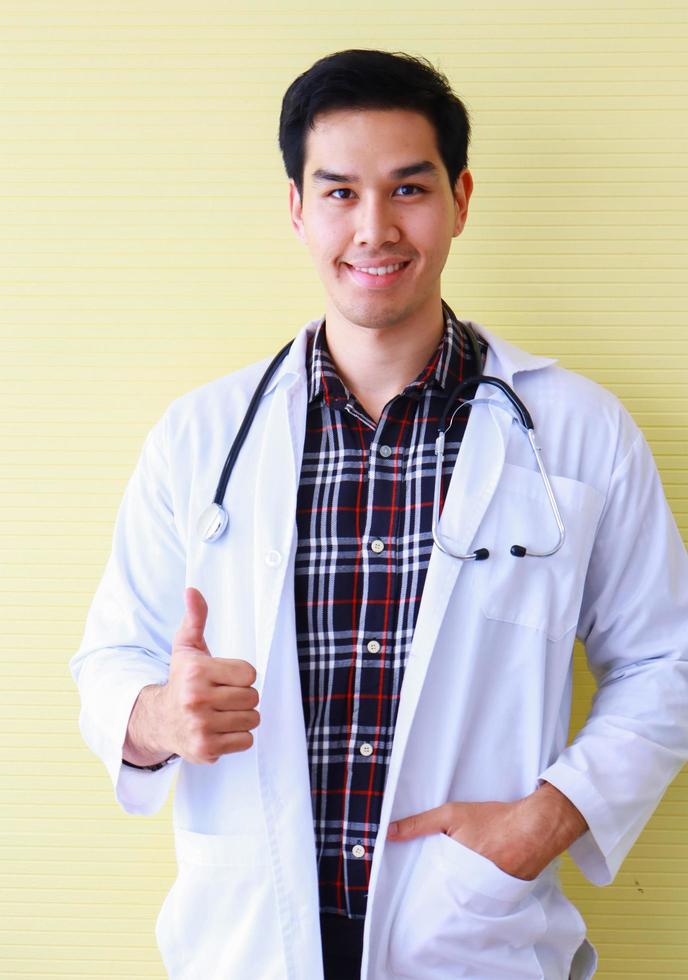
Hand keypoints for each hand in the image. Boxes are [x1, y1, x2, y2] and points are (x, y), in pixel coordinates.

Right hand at [159, 587, 260, 764]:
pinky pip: (246, 741)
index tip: (224, 678)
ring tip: (221, 713)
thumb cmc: (181, 681)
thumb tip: (192, 590)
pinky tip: (219, 729)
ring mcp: (201, 727)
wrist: (158, 720)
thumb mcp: (186, 648)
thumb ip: (195, 618)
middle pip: (252, 697)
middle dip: (242, 697)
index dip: (241, 676)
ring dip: (241, 717)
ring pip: (252, 719)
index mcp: (196, 673)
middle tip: (222, 697)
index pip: (250, 674)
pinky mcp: (206, 749)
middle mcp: (197, 700)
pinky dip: (237, 737)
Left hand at [386, 783, 587, 880]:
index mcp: (454, 873)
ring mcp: (488, 896)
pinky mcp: (503, 896)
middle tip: (424, 892)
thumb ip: (418, 824)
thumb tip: (389, 831)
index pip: (429, 890)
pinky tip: (473, 882)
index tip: (407, 893)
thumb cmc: (494, 820)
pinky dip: (477, 892)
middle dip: (436, 893)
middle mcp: (470, 890)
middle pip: (446, 896)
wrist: (535, 827)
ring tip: (449, 886)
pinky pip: (483, 898)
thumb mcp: (451, 815)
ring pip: (464, 898)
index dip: (419, 890)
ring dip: (456, 893)